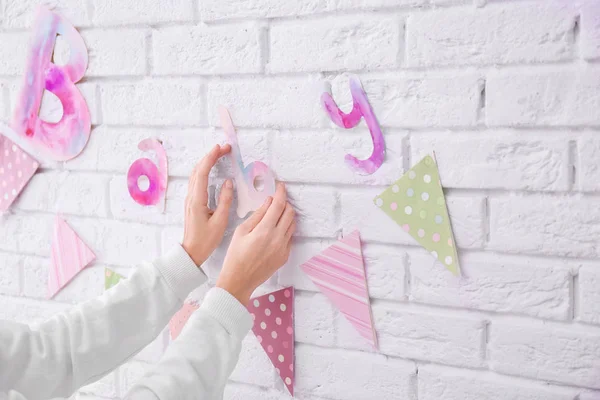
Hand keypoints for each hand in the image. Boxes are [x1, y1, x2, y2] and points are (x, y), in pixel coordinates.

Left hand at [182, 144, 233, 266]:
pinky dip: (204, 170)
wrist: (191, 251)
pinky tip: (211, 169)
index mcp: (197, 200)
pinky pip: (196, 180)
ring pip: (196, 174)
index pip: (203, 172)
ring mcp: (190, 198)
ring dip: (206, 161)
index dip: (211, 158)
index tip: (221, 148)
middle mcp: (191, 196)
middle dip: (210, 156)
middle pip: (198, 169)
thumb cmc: (206, 240)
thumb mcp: (220, 221)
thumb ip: (225, 201)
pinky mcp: (192, 202)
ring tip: (219, 154)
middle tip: (224, 148)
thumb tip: (228, 182)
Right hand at [216, 183, 295, 305]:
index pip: (279, 205)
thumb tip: (268, 202)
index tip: (280, 186)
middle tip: (277, 200)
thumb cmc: (235, 256)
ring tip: (276, 214)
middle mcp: (278, 239)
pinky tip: (274, 231)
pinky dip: (285, 229)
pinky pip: (289, 237)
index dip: (281, 192)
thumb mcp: (241, 231)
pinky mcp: (285, 256)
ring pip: (292, 225)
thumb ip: (257, 215)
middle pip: (290, 213)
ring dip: (287, 216)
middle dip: (285, 203)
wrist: (239, 281)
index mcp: (265, 231)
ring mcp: (283, 248)